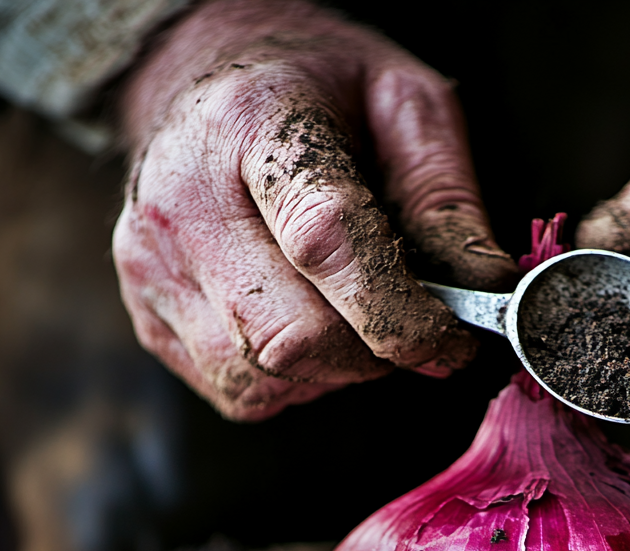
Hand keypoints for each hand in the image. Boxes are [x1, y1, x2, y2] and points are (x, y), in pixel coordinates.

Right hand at [113, 0, 515, 419]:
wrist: (202, 78)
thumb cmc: (313, 90)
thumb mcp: (404, 105)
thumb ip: (447, 199)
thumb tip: (484, 292)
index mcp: (253, 125)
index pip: (328, 245)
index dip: (402, 315)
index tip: (451, 342)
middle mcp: (182, 197)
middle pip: (293, 336)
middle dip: (372, 355)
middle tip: (405, 328)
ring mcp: (151, 261)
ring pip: (262, 377)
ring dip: (332, 373)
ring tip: (351, 321)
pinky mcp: (145, 311)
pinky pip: (236, 391)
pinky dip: (289, 383)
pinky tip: (304, 329)